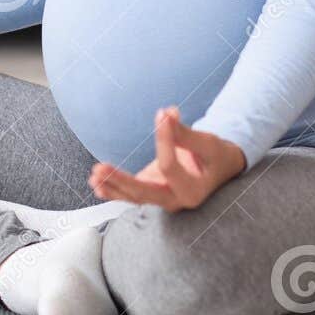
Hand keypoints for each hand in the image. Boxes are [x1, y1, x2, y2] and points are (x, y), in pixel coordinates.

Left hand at [87, 106, 246, 211]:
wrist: (220, 170)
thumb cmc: (216, 156)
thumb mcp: (208, 144)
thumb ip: (185, 133)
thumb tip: (166, 114)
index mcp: (193, 191)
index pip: (170, 167)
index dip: (164, 140)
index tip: (162, 116)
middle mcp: (176, 201)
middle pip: (144, 193)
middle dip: (121, 181)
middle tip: (100, 168)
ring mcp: (163, 199)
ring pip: (134, 197)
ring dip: (112, 186)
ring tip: (94, 175)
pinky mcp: (154, 192)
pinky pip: (131, 196)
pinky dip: (113, 191)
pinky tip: (96, 185)